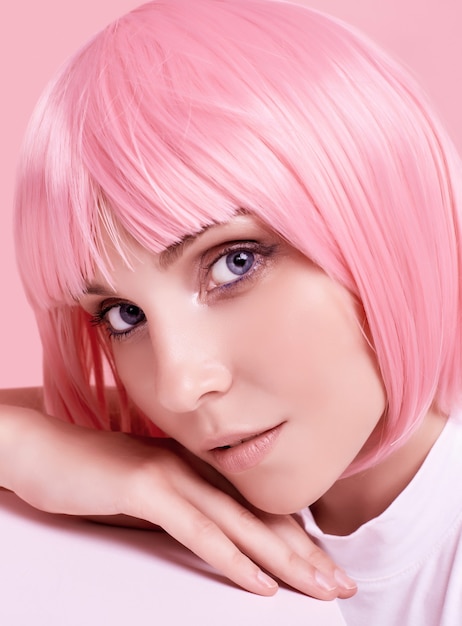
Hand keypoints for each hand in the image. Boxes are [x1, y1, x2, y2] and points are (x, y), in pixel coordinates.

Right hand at [1, 406, 355, 598]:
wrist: (41, 447)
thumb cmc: (92, 472)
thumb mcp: (146, 494)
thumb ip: (180, 508)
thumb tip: (214, 534)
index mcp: (197, 468)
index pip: (255, 507)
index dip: (294, 538)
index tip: (325, 565)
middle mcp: (193, 468)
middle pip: (259, 516)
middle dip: (304, 554)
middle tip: (341, 584)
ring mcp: (171, 475)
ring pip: (239, 524)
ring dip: (283, 560)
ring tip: (319, 588)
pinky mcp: (145, 489)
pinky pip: (197, 529)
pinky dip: (232, 558)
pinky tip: (260, 583)